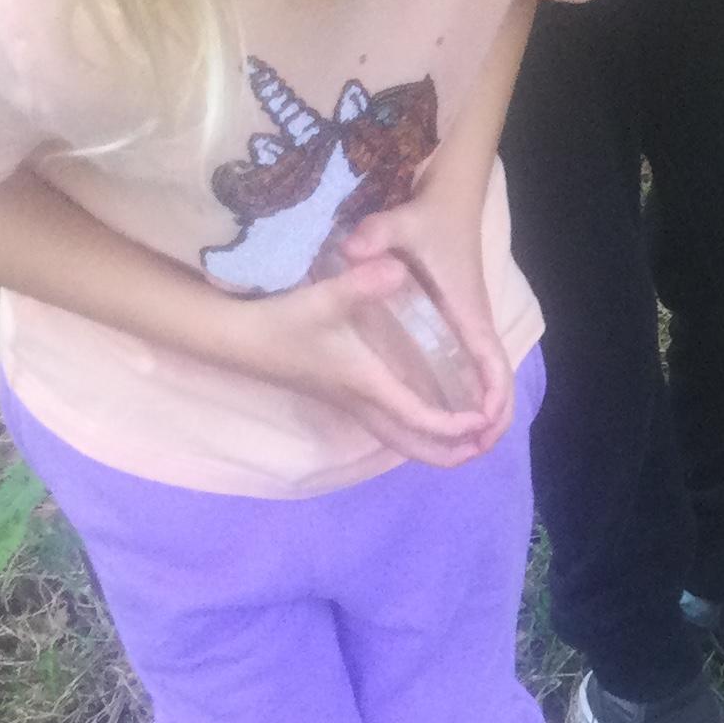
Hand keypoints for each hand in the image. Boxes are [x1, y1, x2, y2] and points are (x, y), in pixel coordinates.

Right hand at [250, 255, 510, 469]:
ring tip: (468, 444)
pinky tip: (429, 422)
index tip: (484, 420)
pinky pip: (387, 429)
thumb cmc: (282, 320)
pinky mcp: (342, 398)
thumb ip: (362, 283)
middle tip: (485, 447)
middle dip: (450, 453)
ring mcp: (351, 405)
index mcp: (367, 384)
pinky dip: (414, 435)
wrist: (238, 340)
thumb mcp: (324, 296)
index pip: (419, 418)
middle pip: (412, 446)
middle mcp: (362, 403)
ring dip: (434, 448)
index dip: (454, 425)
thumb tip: (396, 269)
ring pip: (398, 441)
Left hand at [332, 191, 518, 455]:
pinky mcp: (464, 325)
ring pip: (492, 380)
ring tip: (468, 446)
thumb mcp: (397, 223)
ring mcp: (473, 326)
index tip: (478, 425)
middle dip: (495, 419)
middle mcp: (476, 323)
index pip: (490, 363)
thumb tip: (353, 251)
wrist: (453, 198)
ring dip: (489, 413)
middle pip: (500, 383)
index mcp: (466, 311)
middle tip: (474, 451)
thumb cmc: (428, 215)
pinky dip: (478, 396)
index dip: (490, 397)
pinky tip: (456, 415)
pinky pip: (479, 370)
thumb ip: (375, 236)